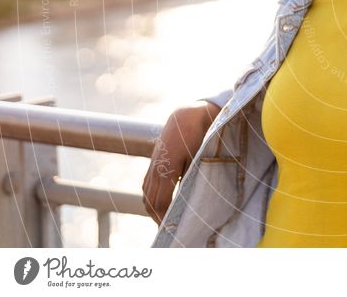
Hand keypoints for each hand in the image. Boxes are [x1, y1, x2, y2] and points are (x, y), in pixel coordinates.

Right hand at [142, 101, 220, 225]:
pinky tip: (160, 205)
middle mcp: (156, 167)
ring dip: (153, 209)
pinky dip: (151, 198)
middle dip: (157, 217)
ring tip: (164, 221)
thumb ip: (193, 176)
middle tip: (169, 231)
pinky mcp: (154, 162)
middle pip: (150, 200)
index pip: (160, 201)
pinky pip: (147, 185)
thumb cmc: (200, 134)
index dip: (163, 217)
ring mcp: (153, 164)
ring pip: (146, 194)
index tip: (171, 229)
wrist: (187, 115)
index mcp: (167, 167)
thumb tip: (191, 198)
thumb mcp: (200, 155)